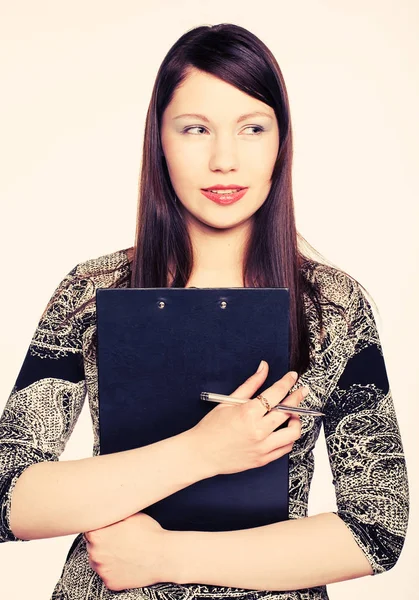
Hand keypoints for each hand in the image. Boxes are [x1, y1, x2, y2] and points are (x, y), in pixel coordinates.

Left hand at [84, 512, 167, 590]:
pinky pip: (107, 574)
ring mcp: (102, 570)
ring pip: (98, 561)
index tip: (108, 527)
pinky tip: (127, 562)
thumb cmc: (149, 533)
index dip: (99, 527)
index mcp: (97, 535)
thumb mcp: (130, 514)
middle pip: (92, 545)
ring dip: (106, 557)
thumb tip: (103, 509)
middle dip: (103, 542)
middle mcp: (95, 554)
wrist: (163, 556)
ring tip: (125, 551)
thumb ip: (111, 513)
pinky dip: (114, 570)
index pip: (87, 528)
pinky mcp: (110, 583)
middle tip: (120, 539)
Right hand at [187, 362, 305, 476]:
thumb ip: (250, 384)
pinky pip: (285, 448)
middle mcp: (258, 430)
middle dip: (297, 397)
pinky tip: (284, 430)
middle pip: (288, 410)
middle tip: (301, 391)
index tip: (292, 376)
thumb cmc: (211, 428)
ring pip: (292, 432)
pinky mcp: (263, 459)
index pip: (276, 393)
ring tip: (292, 414)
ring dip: (296, 420)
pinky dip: (288, 438)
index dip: (287, 382)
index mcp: (248, 413)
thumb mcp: (228, 402)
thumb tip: (263, 368)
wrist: (201, 453)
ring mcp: (262, 447)